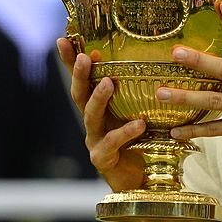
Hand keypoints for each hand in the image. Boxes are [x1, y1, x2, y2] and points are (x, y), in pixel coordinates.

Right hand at [56, 37, 146, 192]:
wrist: (142, 182)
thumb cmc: (142, 145)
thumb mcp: (141, 114)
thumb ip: (142, 95)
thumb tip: (156, 62)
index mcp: (99, 108)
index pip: (82, 81)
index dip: (70, 62)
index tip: (64, 39)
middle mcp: (93, 122)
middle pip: (80, 95)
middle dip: (79, 75)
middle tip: (83, 57)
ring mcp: (94, 140)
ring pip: (91, 116)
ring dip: (98, 98)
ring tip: (108, 82)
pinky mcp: (102, 158)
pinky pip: (111, 143)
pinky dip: (125, 132)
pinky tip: (139, 123)